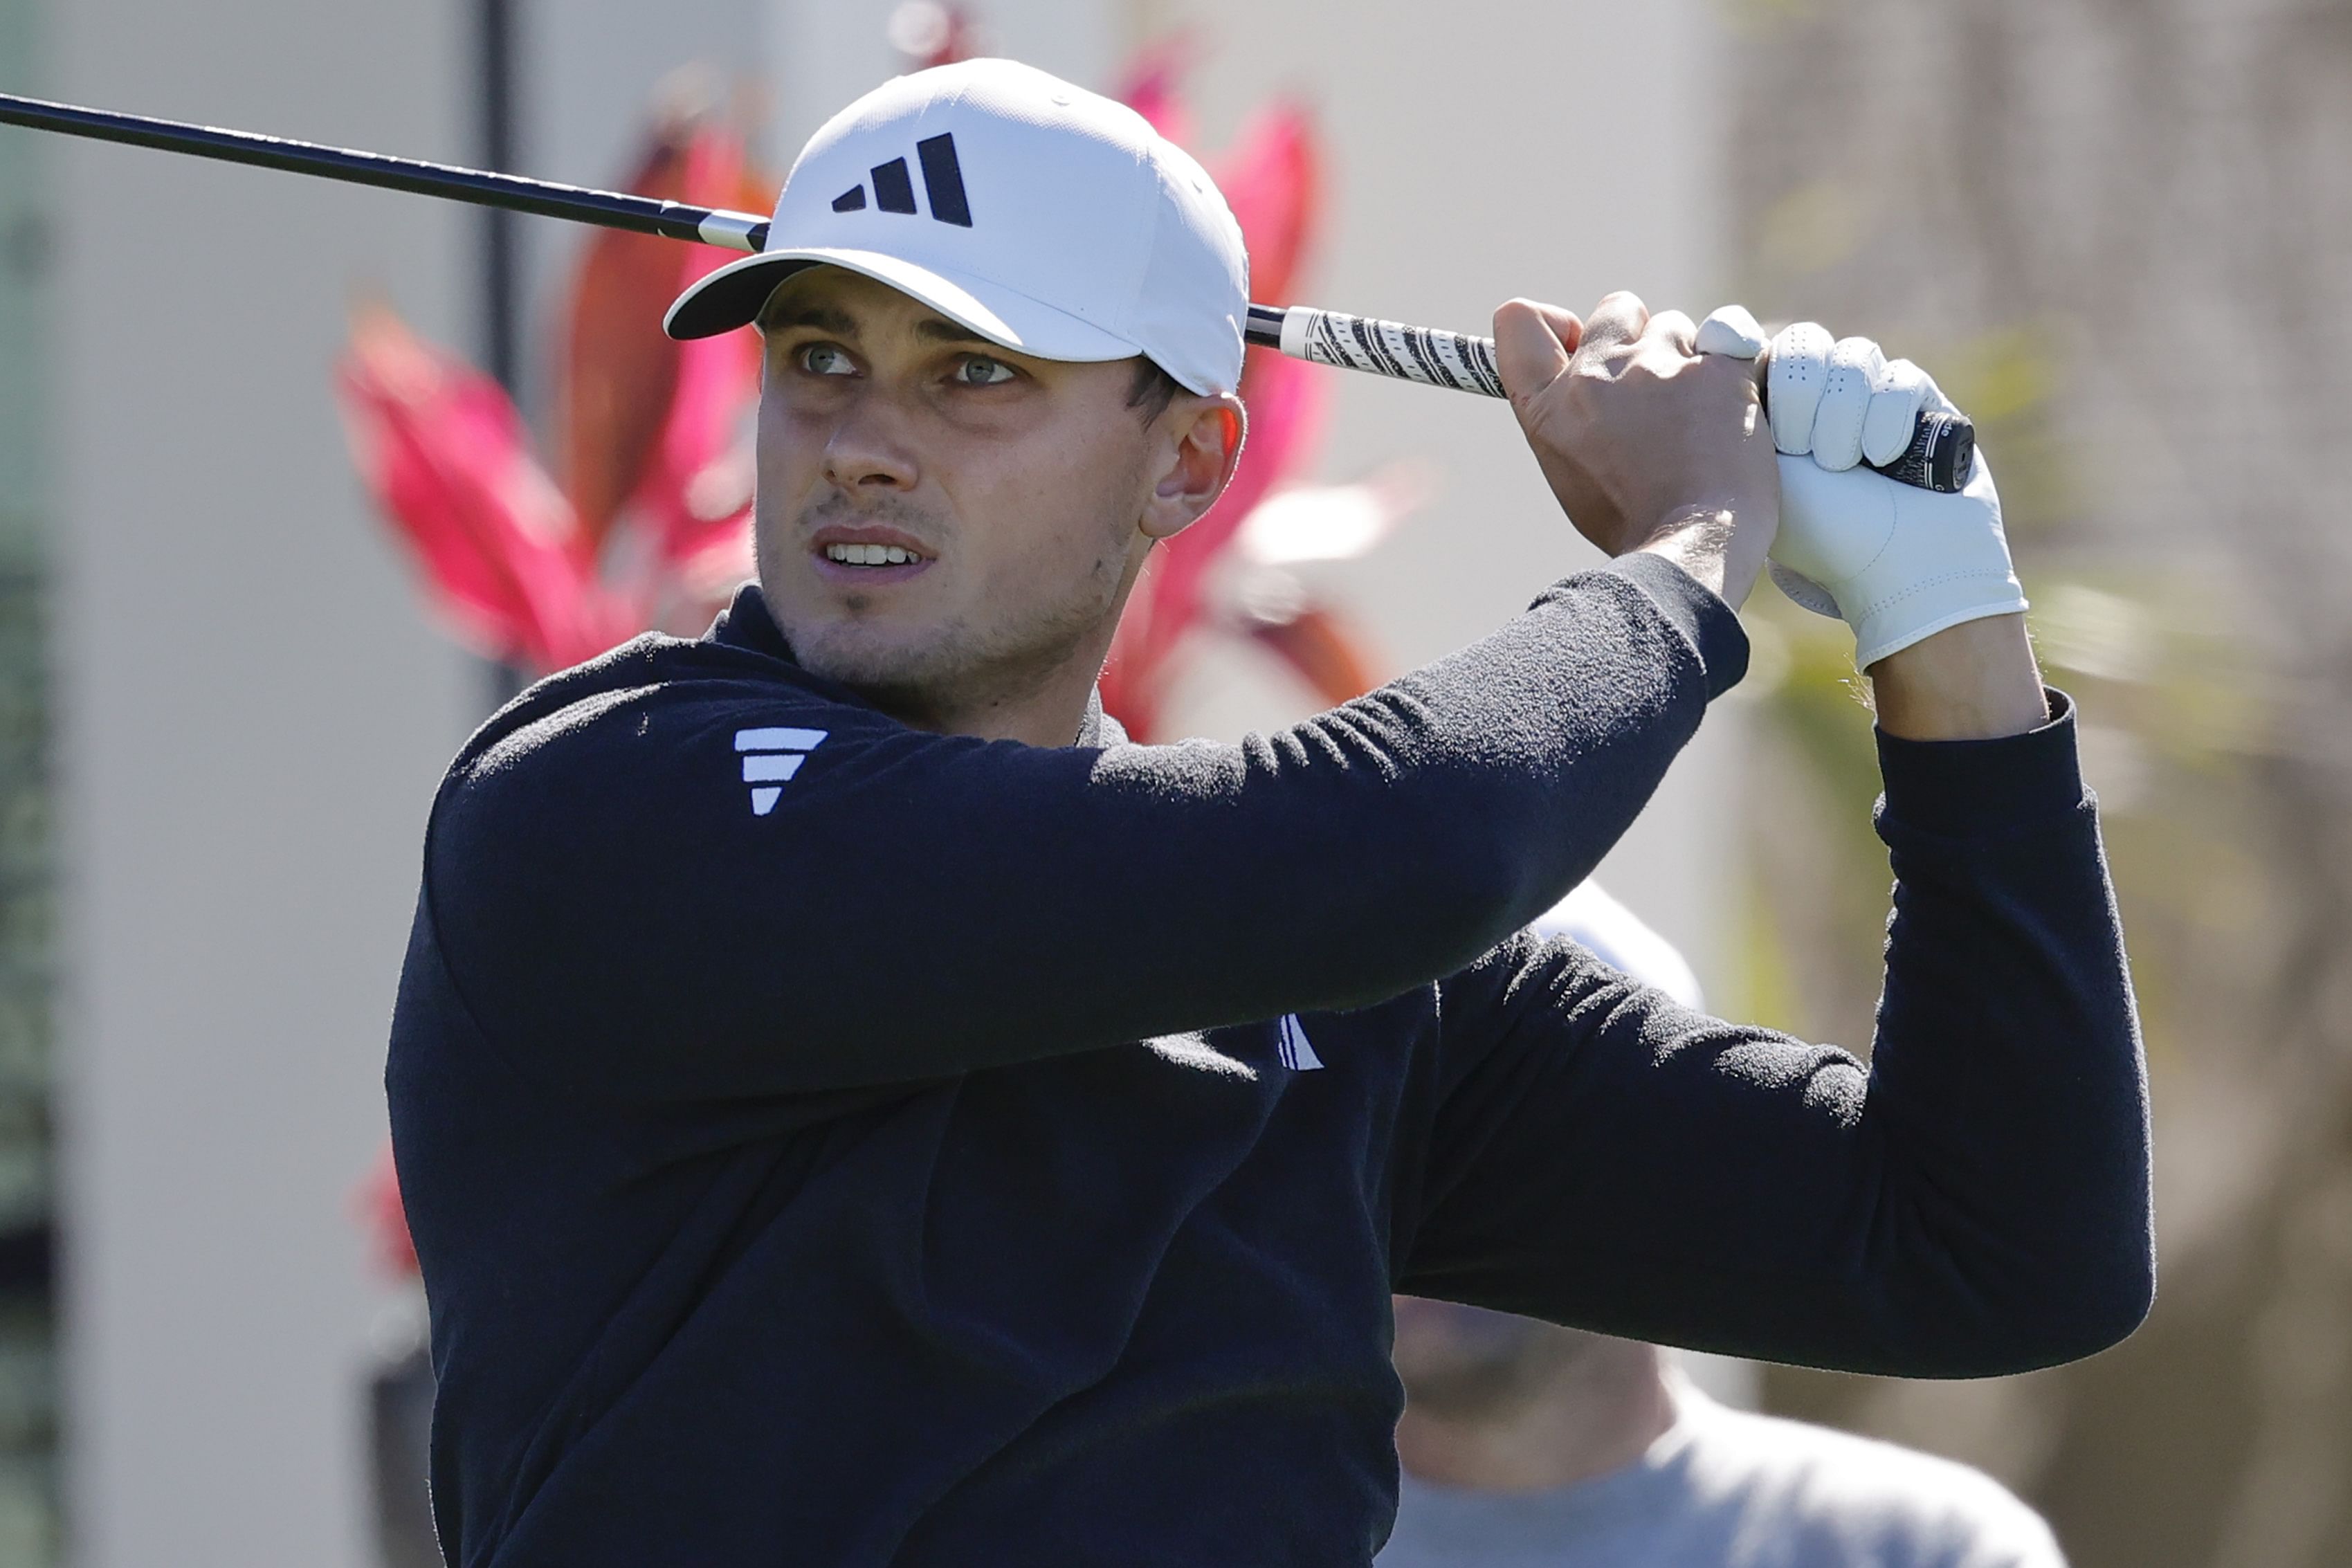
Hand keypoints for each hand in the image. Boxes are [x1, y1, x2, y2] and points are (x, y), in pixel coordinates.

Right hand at [1495, 292, 1777, 605]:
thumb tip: (1583, 379)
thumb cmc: (1634, 522)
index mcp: (1548, 407)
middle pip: (1615, 308)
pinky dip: (1733, 370)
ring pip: (1676, 326)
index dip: (1552, 322)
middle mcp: (1594, 375)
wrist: (1694, 542)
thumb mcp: (1572, 472)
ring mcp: (1656, 365)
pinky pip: (1730, 339)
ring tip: (1699, 417)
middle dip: (1637, 334)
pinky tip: (1732, 412)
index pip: (1518, 322)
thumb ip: (1570, 416)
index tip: (1576, 339)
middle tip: (1656, 385)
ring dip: (1687, 359)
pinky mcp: (1715, 367)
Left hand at [1695, 310, 2028, 669]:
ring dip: (1843, 414)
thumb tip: (1718, 339)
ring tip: (1844, 465)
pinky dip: (1887, 418)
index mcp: (1774, 411)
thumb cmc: (1817, 531)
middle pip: (1805, 343)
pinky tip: (1884, 459)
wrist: (1896, 569)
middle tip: (1809, 454)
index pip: (1763, 349)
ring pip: (1853, 355)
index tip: (1773, 428)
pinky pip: (1900, 376)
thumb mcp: (1756, 470)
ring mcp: (1872, 397)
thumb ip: (1729, 410)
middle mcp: (1822, 398)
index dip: (1769, 377)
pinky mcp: (1922, 402)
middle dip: (1805, 397)